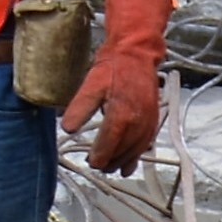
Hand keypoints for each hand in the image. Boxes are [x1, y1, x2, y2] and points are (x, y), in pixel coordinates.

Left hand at [61, 0, 172, 175]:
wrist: (137, 54)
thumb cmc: (113, 68)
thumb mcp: (91, 85)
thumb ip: (79, 108)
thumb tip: (67, 129)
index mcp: (122, 115)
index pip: (108, 145)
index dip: (99, 157)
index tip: (90, 162)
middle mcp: (138, 123)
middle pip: (122, 152)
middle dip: (109, 161)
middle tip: (95, 165)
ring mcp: (148, 123)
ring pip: (135, 151)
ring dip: (122, 161)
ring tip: (109, 167)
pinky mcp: (153, 120)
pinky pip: (145, 144)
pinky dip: (137, 156)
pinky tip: (129, 165)